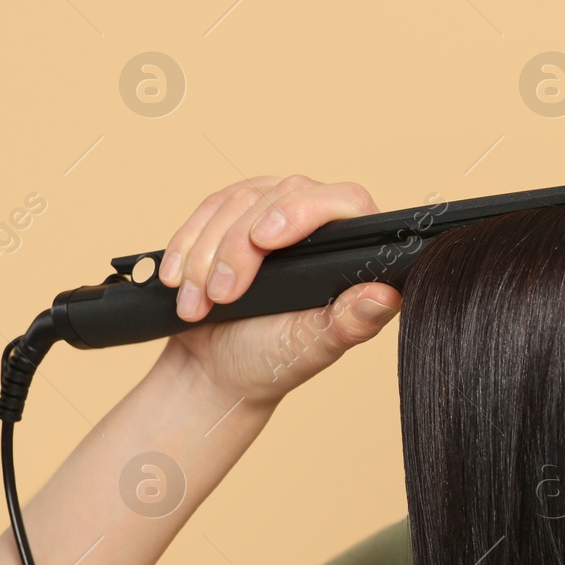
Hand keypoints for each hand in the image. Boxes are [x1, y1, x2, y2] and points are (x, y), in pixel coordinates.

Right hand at [154, 175, 400, 405]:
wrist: (216, 369)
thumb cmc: (273, 360)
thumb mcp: (312, 347)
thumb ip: (351, 323)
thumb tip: (387, 296)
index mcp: (354, 251)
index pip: (344, 201)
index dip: (302, 211)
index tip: (263, 241)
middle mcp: (321, 223)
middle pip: (282, 195)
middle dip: (238, 248)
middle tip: (223, 296)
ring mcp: (276, 213)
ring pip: (238, 200)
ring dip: (207, 254)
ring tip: (199, 304)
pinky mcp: (236, 216)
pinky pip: (208, 208)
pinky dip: (186, 244)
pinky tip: (177, 279)